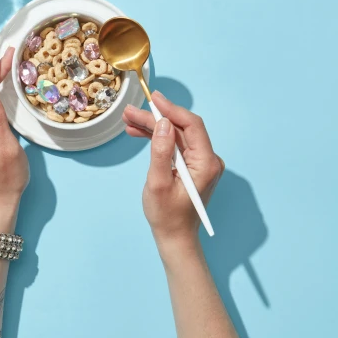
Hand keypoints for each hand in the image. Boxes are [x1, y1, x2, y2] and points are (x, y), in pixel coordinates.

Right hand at [122, 92, 223, 260]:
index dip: (172, 109)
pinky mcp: (192, 166)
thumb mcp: (158, 183)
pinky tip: (138, 133)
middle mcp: (208, 160)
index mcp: (206, 163)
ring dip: (153, 126)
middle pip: (181, 128)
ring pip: (176, 135)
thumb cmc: (167, 216)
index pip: (192, 125)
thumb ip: (161, 152)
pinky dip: (157, 138)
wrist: (175, 238)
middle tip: (130, 112)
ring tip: (129, 120)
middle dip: (156, 118)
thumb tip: (163, 123)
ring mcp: (200, 162)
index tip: (153, 99)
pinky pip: (175, 145)